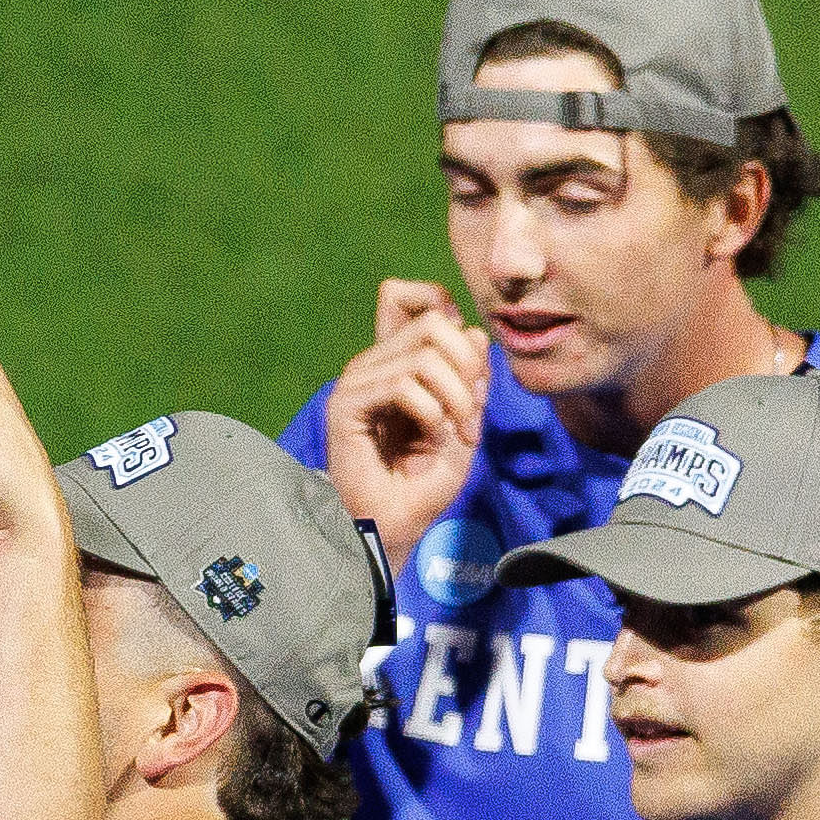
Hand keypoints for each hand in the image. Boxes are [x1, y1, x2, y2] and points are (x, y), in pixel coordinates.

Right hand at [322, 279, 486, 571]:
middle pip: (434, 320)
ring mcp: (357, 381)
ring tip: (456, 432)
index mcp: (396, 361)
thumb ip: (470, 375)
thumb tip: (473, 331)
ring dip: (456, 396)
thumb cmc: (424, 480)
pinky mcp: (346, 405)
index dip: (443, 306)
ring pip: (425, 354)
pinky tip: (431, 437)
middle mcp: (373, 363)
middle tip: (471, 412)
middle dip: (469, 365)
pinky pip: (403, 384)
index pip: (406, 296)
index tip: (468, 361)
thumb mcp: (464, 418)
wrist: (396, 524)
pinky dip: (432, 411)